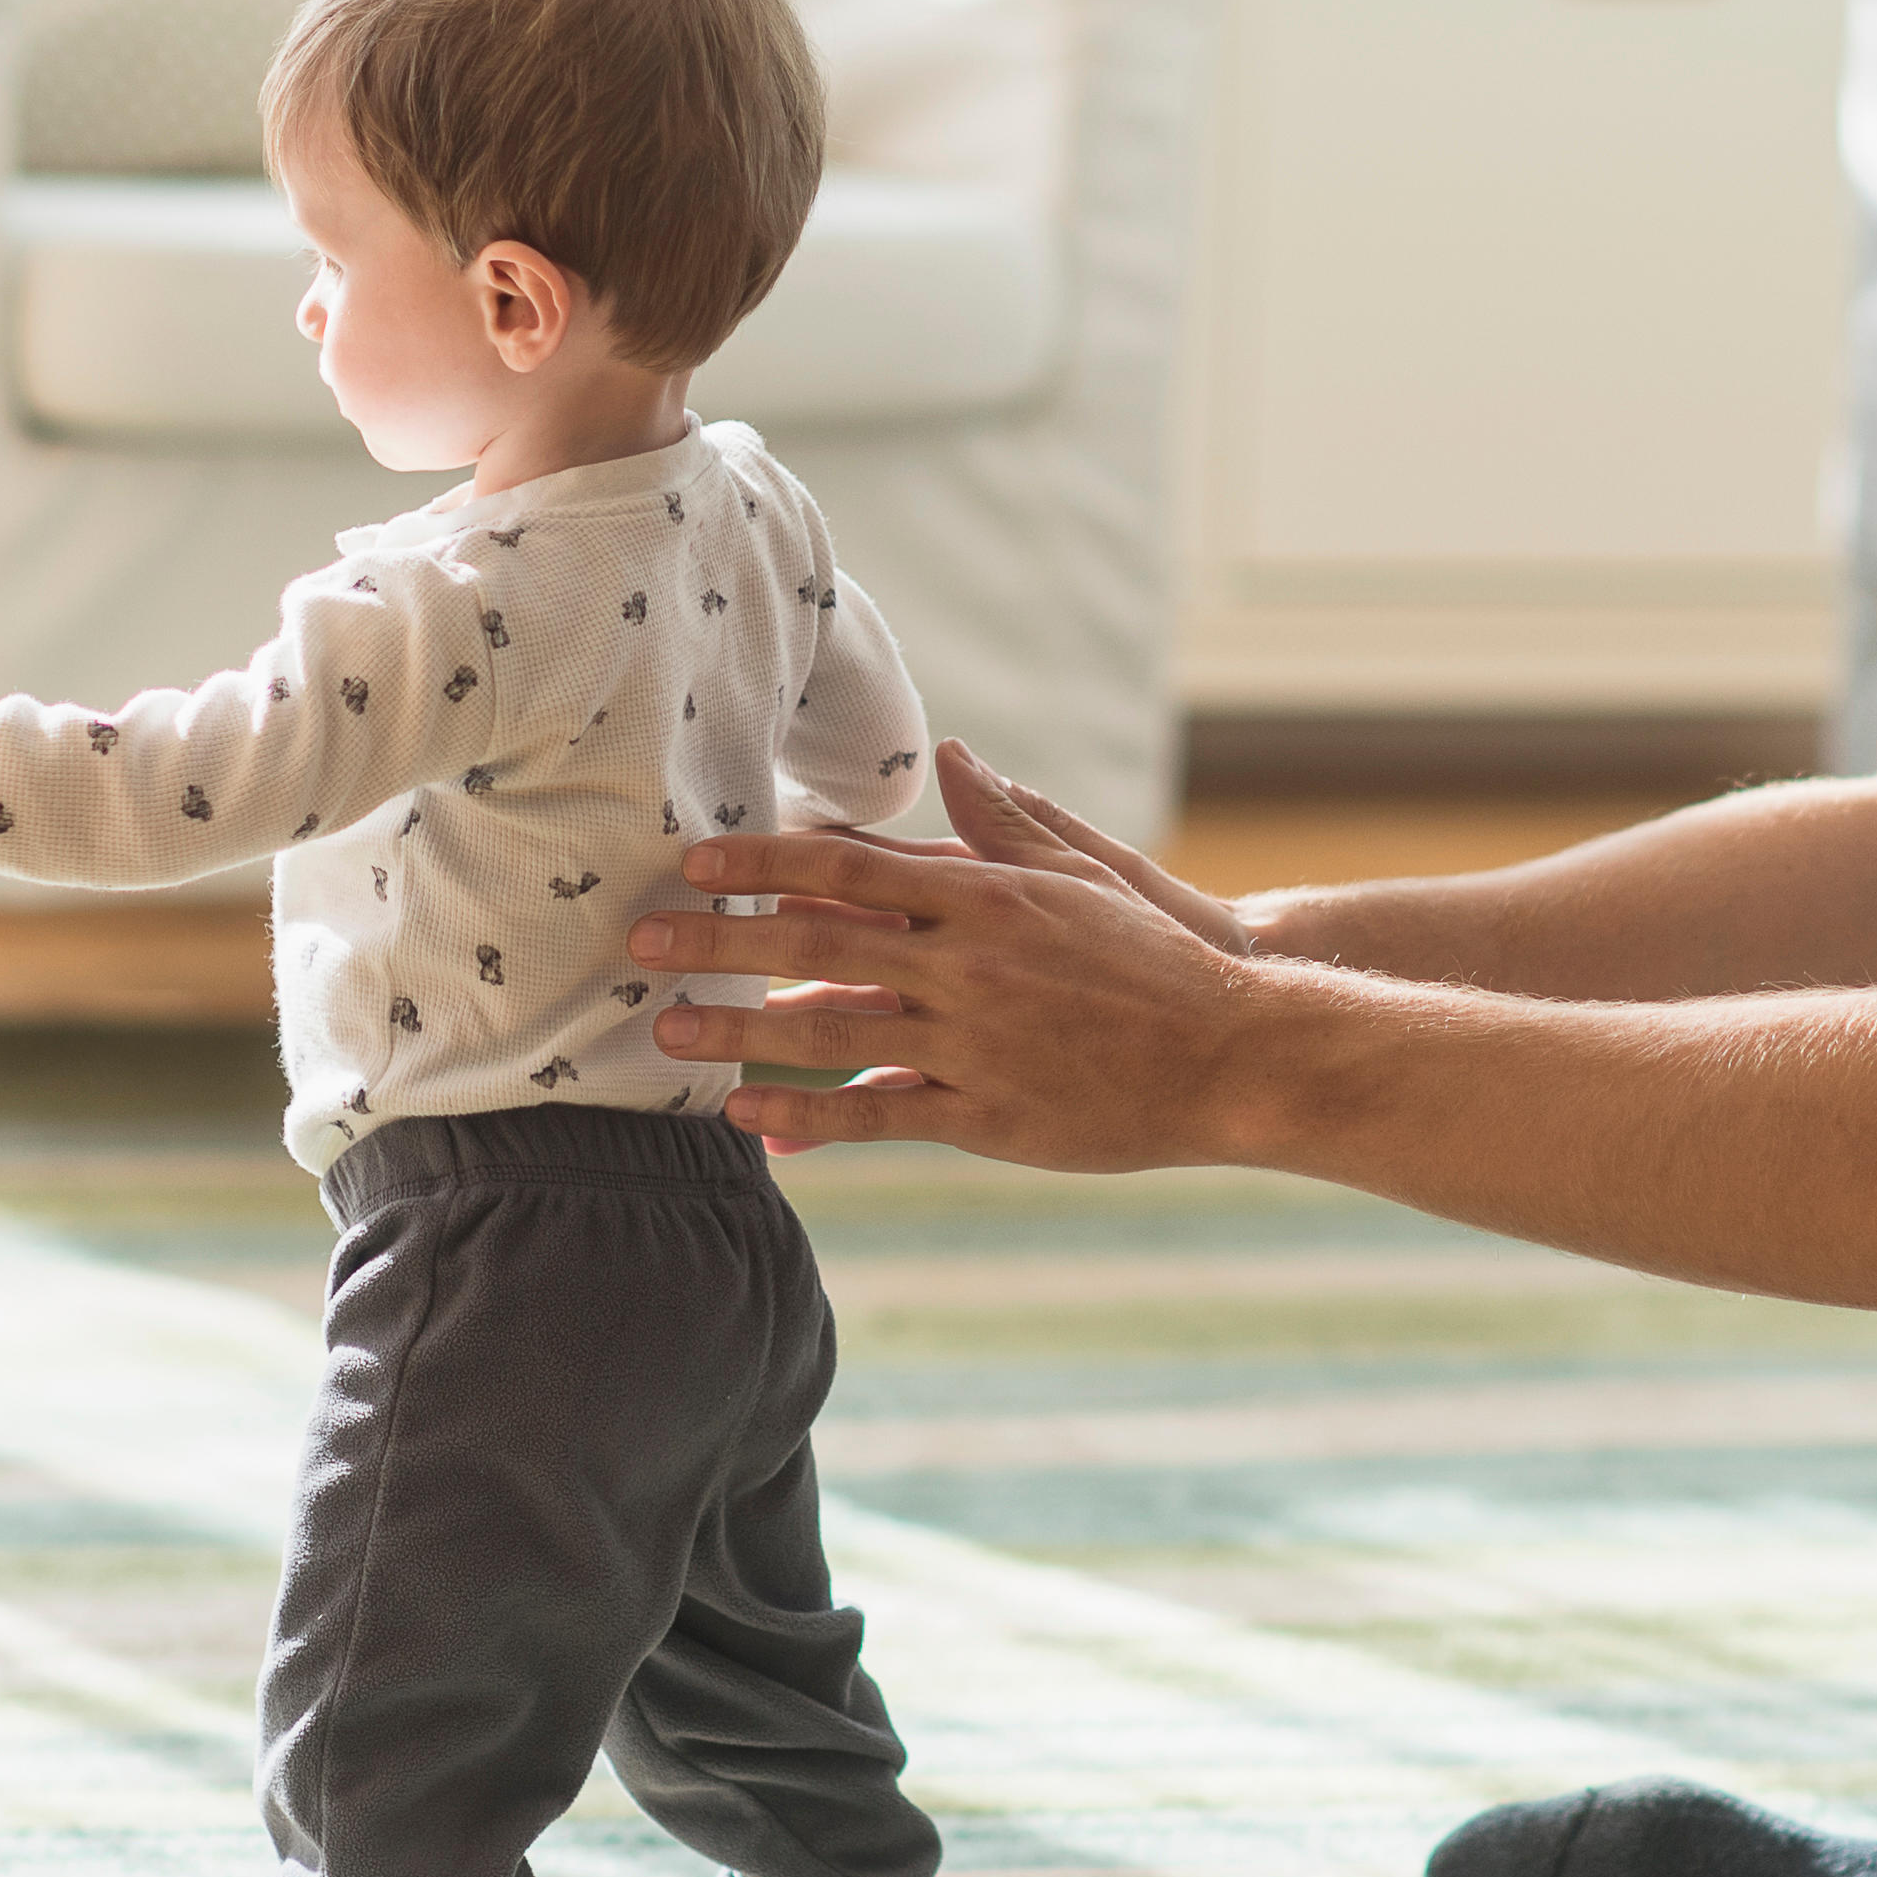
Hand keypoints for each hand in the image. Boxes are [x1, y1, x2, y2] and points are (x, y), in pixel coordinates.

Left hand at [632, 747, 1280, 1163]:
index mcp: (985, 894)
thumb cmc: (1158, 958)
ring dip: (740, 1029)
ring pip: (830, 1029)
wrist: (1235, 1052)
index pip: (848, 862)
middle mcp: (968, 962)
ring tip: (670, 1032)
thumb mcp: (1085, 874)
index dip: (763, 859)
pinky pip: (879, 1113)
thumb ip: (1006, 822)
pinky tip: (751, 1119)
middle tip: (641, 941)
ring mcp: (974, 1041)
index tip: (695, 860)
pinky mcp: (987, 1114)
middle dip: (719, 940)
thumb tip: (954, 757)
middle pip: (816, 940)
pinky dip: (810, 1115)